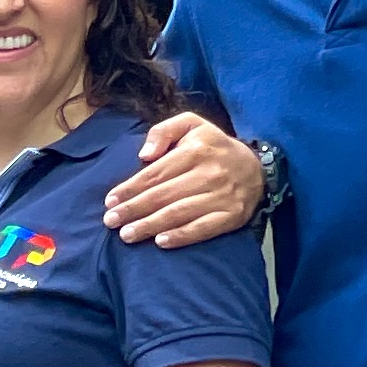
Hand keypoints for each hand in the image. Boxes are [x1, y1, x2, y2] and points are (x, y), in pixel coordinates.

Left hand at [105, 113, 264, 249]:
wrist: (256, 166)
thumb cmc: (212, 146)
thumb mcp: (191, 124)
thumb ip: (163, 131)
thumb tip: (144, 155)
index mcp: (195, 150)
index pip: (155, 174)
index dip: (130, 189)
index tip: (110, 201)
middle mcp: (209, 173)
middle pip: (162, 196)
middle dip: (133, 210)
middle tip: (111, 222)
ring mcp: (222, 196)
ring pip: (179, 213)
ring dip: (149, 226)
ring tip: (127, 235)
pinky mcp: (232, 215)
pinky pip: (203, 228)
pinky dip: (181, 236)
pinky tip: (160, 242)